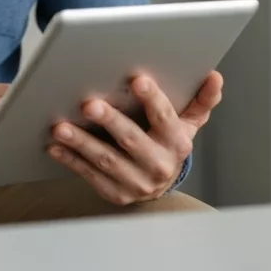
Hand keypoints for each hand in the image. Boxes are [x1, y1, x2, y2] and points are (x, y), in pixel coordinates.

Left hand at [47, 71, 223, 205]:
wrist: (160, 182)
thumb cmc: (168, 141)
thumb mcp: (188, 122)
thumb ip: (201, 100)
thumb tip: (214, 76)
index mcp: (177, 142)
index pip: (164, 117)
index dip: (152, 98)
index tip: (137, 80)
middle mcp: (158, 165)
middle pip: (131, 140)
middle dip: (109, 121)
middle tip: (88, 103)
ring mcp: (137, 182)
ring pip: (106, 160)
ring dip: (81, 142)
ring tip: (60, 126)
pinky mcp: (116, 193)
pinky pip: (90, 175)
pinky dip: (71, 160)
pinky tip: (55, 146)